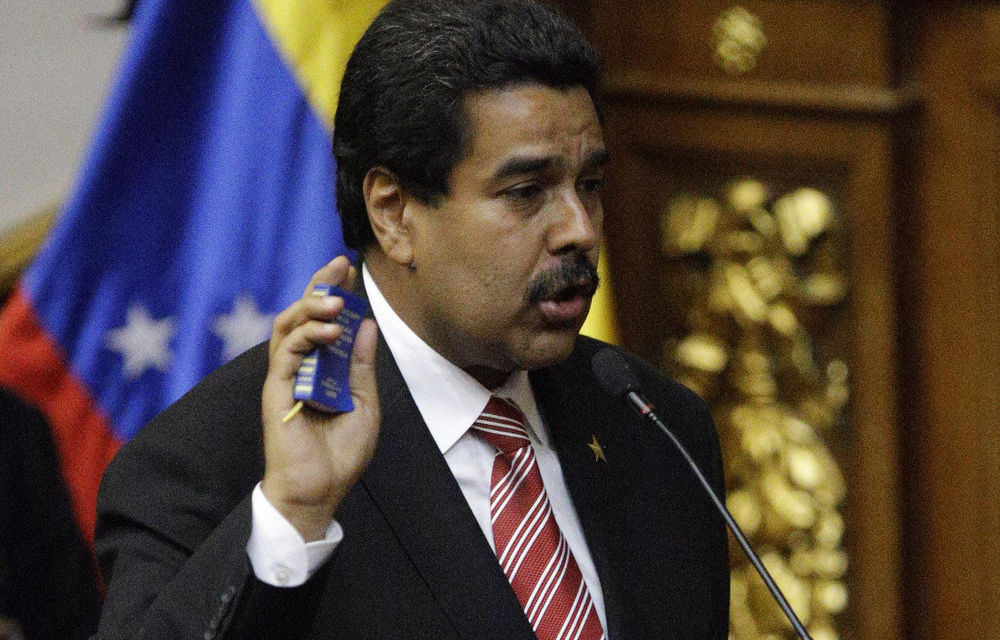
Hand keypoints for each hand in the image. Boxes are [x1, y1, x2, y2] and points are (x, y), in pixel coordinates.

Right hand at [260, 256, 379, 540]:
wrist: (320, 491)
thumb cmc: (340, 454)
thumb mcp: (364, 402)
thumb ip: (360, 364)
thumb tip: (366, 325)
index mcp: (322, 368)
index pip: (325, 321)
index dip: (334, 292)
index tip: (349, 268)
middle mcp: (302, 367)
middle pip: (302, 315)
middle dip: (320, 286)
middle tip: (339, 266)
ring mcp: (286, 376)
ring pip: (288, 326)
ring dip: (312, 306)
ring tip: (336, 299)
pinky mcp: (277, 389)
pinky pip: (286, 352)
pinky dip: (307, 335)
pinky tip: (331, 330)